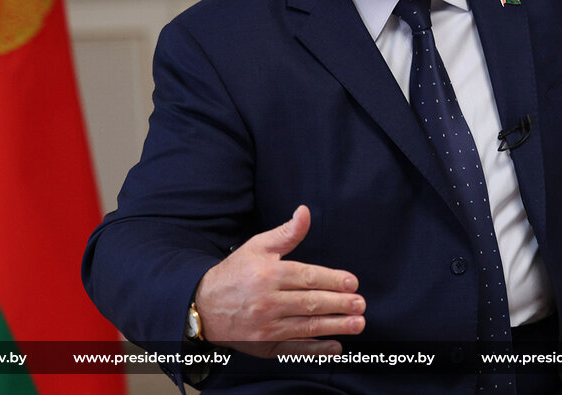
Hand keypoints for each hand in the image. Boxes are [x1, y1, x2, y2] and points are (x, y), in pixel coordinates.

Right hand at [195, 205, 364, 356]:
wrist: (201, 306)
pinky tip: (335, 346)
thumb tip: (305, 212)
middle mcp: (267, 302)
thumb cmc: (234, 273)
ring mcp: (265, 327)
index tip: (353, 283)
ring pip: (306, 327)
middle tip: (360, 305)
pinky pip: (294, 350)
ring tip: (357, 324)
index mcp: (268, 275)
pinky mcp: (264, 346)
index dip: (333, 280)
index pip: (307, 278)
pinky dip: (315, 349)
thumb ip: (286, 233)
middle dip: (339, 304)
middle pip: (310, 303)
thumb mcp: (257, 247)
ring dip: (334, 326)